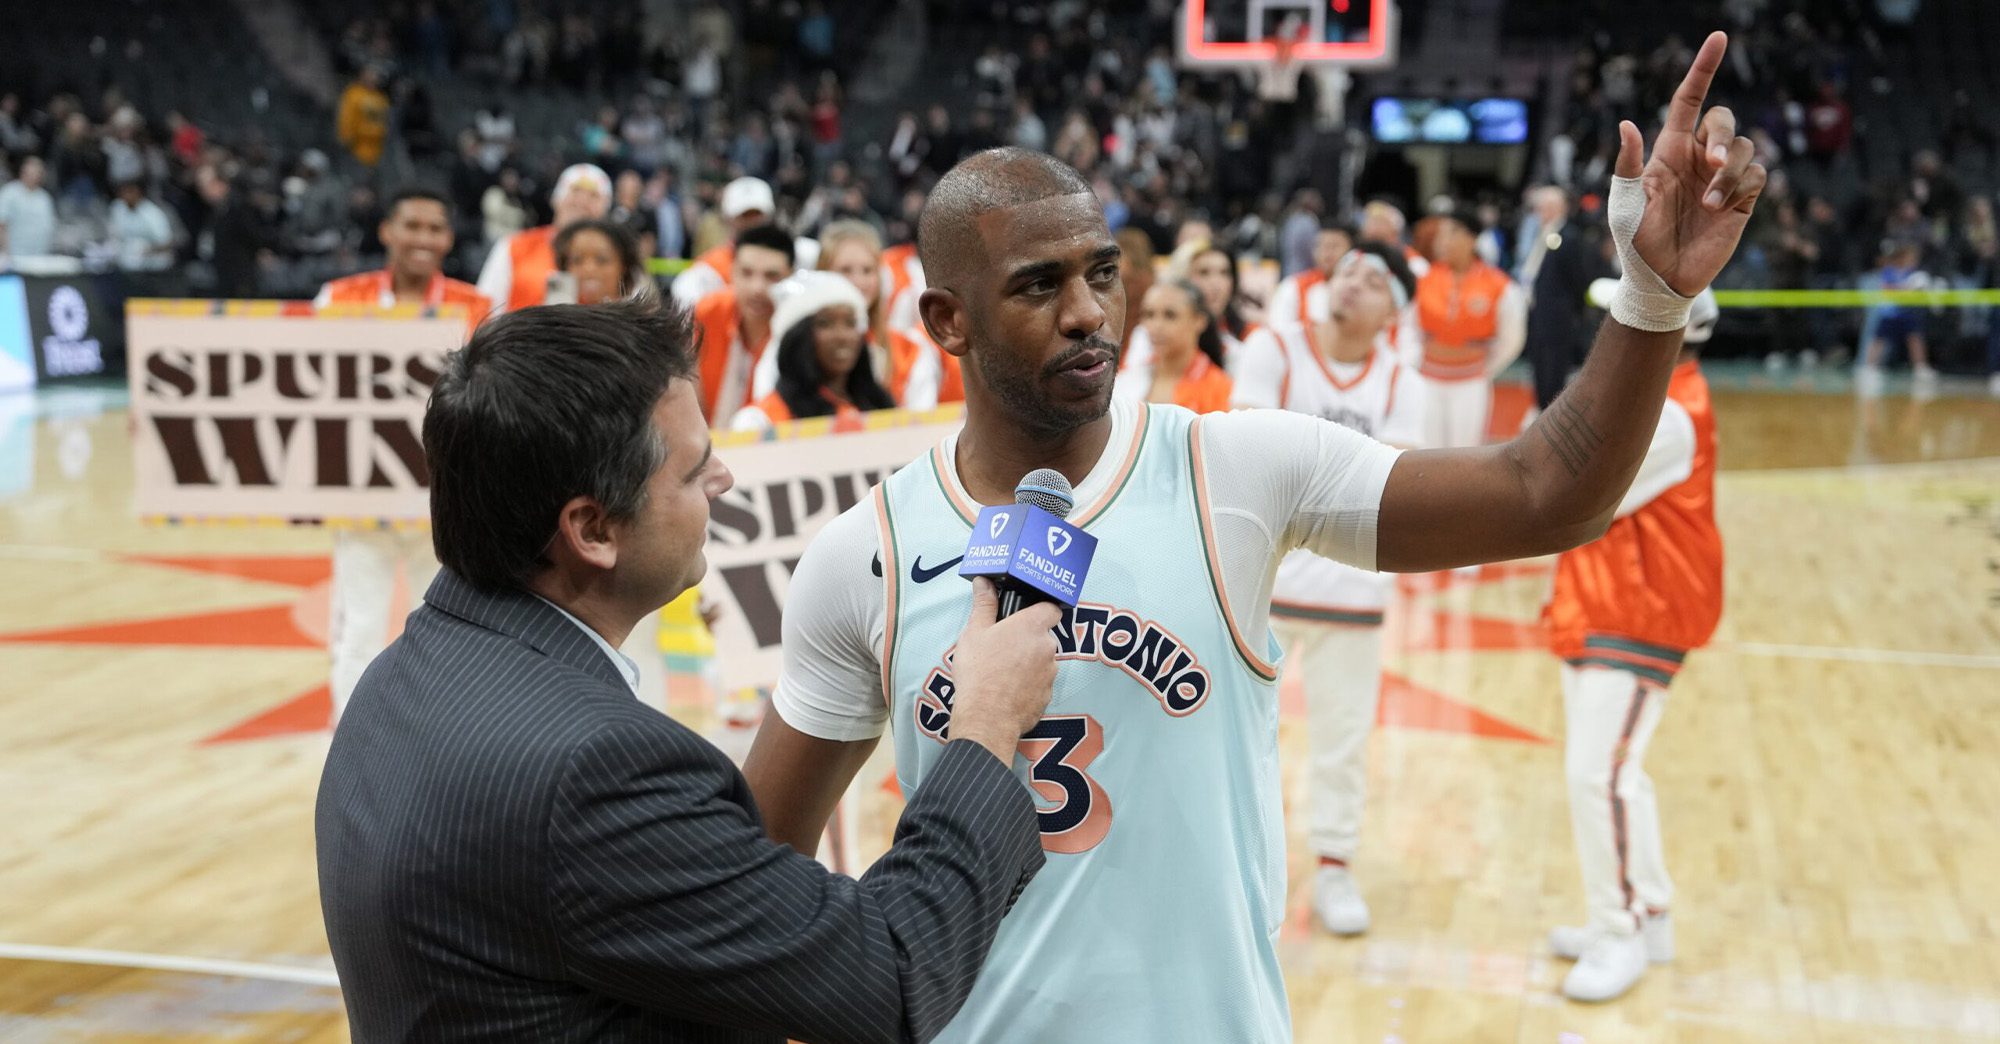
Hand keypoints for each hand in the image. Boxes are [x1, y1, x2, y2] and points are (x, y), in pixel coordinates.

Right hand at [944, 578, 1061, 764]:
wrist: (986, 717)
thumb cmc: (979, 672)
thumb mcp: (974, 632)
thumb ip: (984, 604)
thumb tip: (984, 582)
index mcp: (1031, 626)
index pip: (1051, 608)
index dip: (1040, 610)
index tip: (1025, 615)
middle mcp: (1047, 647)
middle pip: (1043, 636)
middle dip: (1027, 640)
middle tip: (1003, 646)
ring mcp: (1050, 673)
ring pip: (1042, 661)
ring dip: (1028, 663)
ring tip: (1001, 671)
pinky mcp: (1047, 696)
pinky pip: (1039, 684)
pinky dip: (1027, 685)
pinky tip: (1007, 690)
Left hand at [1617, 31, 1767, 295]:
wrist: (1659, 279)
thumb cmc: (1635, 241)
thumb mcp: (1625, 203)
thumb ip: (1629, 164)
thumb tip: (1626, 124)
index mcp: (1669, 150)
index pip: (1689, 100)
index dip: (1703, 68)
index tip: (1718, 38)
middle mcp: (1697, 158)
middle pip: (1723, 120)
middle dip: (1724, 134)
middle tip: (1713, 162)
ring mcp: (1721, 178)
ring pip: (1746, 147)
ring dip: (1730, 172)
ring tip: (1709, 203)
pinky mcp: (1741, 200)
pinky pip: (1757, 175)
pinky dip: (1742, 186)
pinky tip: (1721, 208)